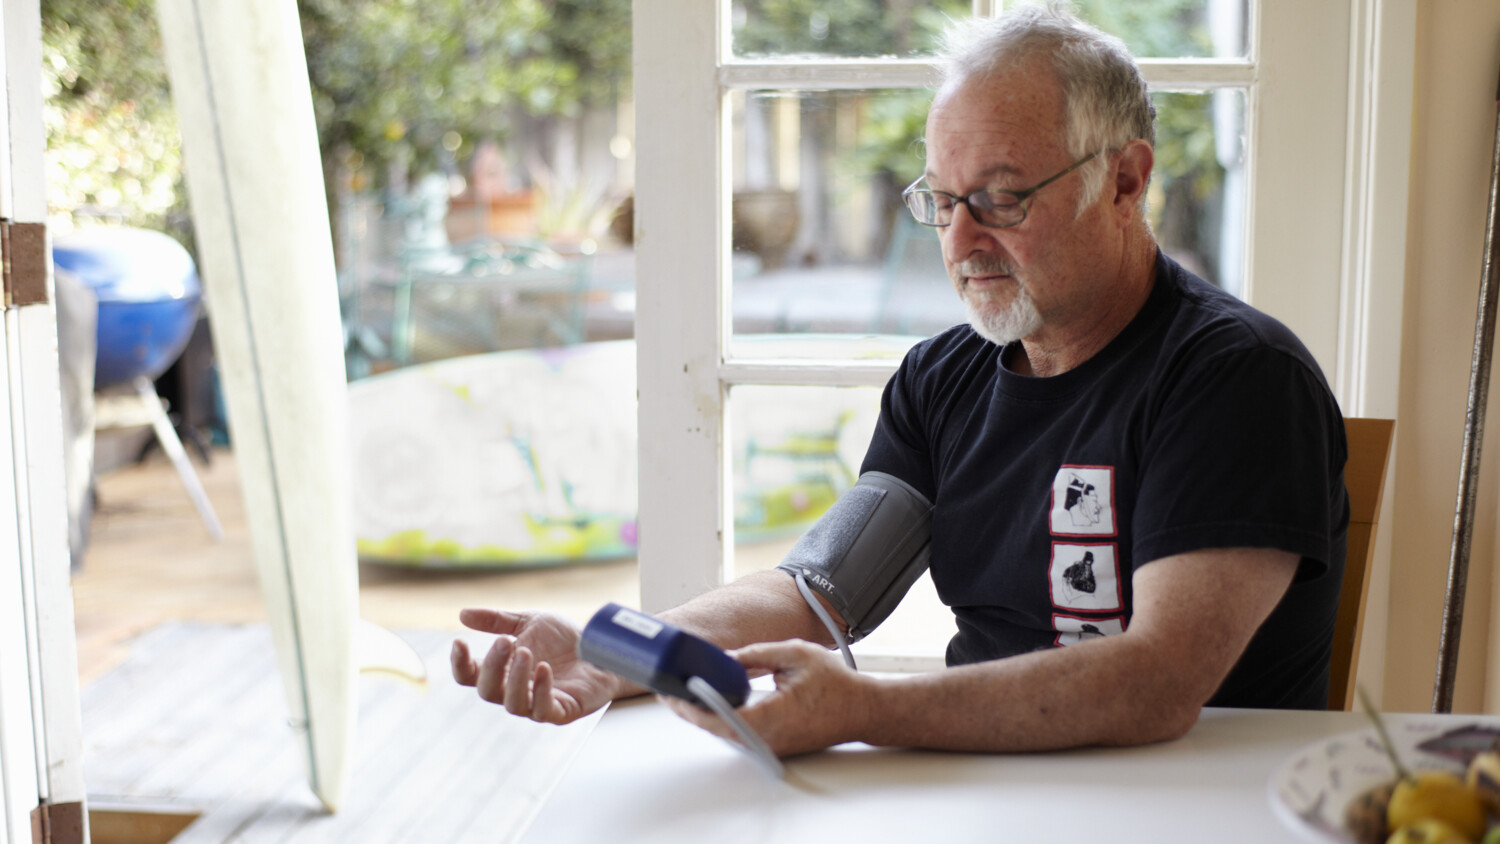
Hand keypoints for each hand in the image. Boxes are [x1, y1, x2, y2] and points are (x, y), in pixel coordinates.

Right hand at [451, 608, 636, 723]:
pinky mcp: (560, 712)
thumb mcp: (529, 622)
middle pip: (488, 690)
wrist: (601, 648)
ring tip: (525, 652)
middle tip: (506, 642)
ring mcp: (536, 704)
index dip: (460, 664)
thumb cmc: (564, 639)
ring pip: (512, 704)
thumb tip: (462, 614)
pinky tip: (543, 669)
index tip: (459, 642)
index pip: (470, 676)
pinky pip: (542, 710)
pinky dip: (540, 690)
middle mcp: (515, 691)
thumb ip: (497, 620)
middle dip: (493, 666)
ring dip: (515, 678)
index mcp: (503, 671)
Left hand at [665, 639, 872, 756]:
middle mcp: (768, 738)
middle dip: (691, 709)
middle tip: (669, 687)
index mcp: (771, 718)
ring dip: (705, 714)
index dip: (690, 708)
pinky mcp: (774, 745)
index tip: (671, 693)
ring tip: (685, 691)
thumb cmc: (836, 684)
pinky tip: (712, 701)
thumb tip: (724, 657)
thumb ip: (756, 654)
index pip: (719, 719)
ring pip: (727, 734)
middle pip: (716, 729)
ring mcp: (771, 745)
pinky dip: (723, 719)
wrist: (863, 710)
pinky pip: (740, 735)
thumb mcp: (794, 654)